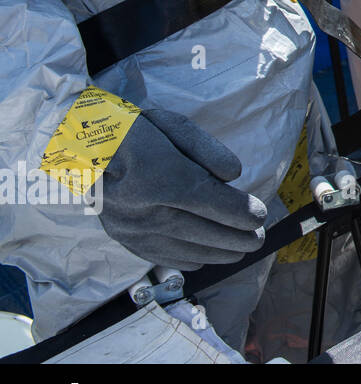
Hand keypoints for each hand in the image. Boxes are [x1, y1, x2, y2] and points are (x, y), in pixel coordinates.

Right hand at [99, 108, 267, 271]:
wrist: (77, 148)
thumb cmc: (130, 130)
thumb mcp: (170, 124)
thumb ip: (206, 149)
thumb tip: (233, 176)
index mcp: (157, 176)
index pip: (210, 201)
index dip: (239, 211)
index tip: (259, 215)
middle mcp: (142, 209)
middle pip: (201, 231)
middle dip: (236, 238)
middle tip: (258, 239)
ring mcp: (129, 228)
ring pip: (184, 250)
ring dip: (218, 253)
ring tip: (240, 250)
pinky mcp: (121, 238)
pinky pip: (161, 257)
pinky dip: (189, 259)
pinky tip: (206, 257)